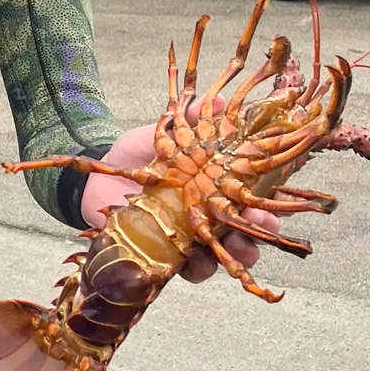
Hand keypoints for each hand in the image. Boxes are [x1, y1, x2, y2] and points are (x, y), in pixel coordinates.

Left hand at [80, 102, 280, 283]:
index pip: (246, 197)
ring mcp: (186, 236)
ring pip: (221, 254)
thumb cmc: (135, 154)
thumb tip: (224, 101)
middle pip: (242, 230)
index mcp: (209, 186)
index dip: (265, 205)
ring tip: (239, 250)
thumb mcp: (162, 134)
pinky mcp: (166, 254)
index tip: (272, 206)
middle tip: (263, 229)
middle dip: (257, 233)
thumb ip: (190, 120)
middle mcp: (203, 214)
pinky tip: (199, 260)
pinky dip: (198, 268)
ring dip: (236, 254)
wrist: (96, 177)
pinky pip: (188, 269)